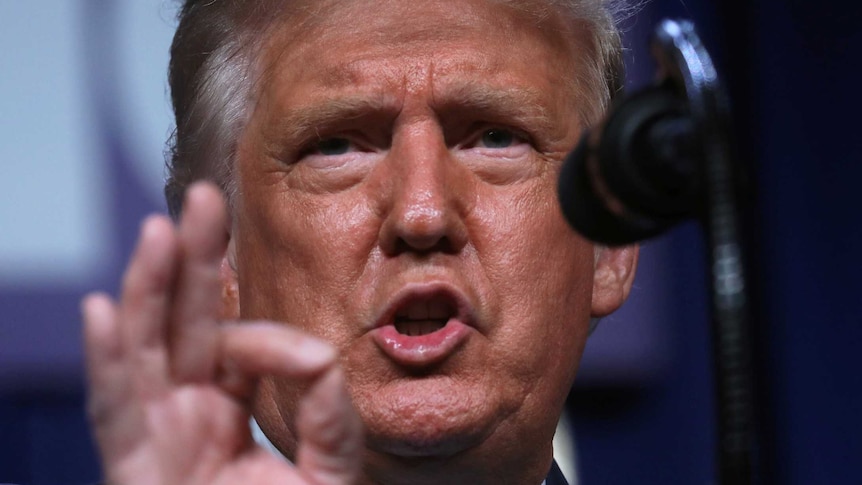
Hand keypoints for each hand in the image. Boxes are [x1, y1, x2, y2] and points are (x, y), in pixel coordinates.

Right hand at [81, 183, 361, 484]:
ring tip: (163, 229)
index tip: (311, 359)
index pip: (242, 348)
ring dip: (150, 288)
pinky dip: (106, 361)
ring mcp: (153, 437)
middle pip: (184, 322)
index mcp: (228, 405)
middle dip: (194, 259)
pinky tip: (104, 310)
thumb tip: (319, 355)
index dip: (272, 341)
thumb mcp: (329, 471)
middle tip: (206, 195)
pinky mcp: (130, 469)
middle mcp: (185, 411)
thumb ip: (330, 415)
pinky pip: (113, 412)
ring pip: (144, 348)